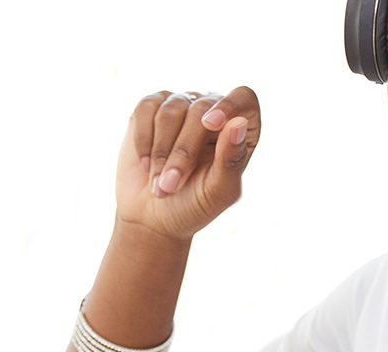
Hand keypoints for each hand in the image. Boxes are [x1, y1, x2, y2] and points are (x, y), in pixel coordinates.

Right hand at [114, 86, 261, 242]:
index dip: (229, 105)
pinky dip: (144, 140)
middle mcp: (213, 110)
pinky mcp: (151, 107)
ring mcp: (181, 105)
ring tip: (160, 184)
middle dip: (183, 150)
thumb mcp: (218, 192)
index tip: (210, 124)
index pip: (244, 98)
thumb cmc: (194, 206)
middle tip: (171, 184)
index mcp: (240, 130)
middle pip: (201, 109)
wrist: (153, 217)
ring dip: (161, 152)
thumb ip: (232, 160)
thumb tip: (238, 122)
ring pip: (171, 110)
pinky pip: (146, 108)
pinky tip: (146, 165)